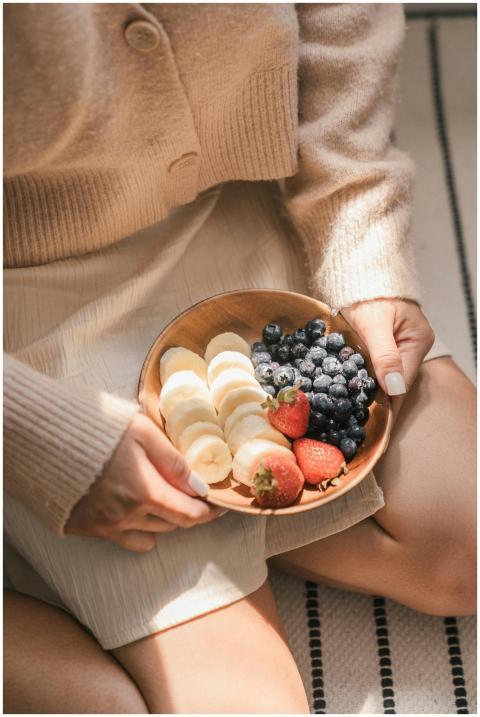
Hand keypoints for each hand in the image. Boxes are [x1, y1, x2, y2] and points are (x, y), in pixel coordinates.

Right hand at [65, 414, 224, 552]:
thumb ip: (173, 460)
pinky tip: (131, 504)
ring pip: (149, 535)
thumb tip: (200, 485)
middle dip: (186, 512)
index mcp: (143, 492)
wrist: (44, 437)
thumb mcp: (142, 432)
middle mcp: (126, 516)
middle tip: (190, 495)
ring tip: (158, 496)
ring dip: (161, 520)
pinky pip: (123, 538)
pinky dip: (135, 527)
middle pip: (171, 526)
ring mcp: (104, 526)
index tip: (219, 506)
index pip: (188, 515)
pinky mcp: (86, 529)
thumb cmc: (96, 428)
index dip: (209, 513)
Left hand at [341, 298, 434, 418]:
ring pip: (384, 375)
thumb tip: (394, 389)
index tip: (372, 424)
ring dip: (368, 390)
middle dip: (376, 401)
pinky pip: (375, 365)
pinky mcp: (383, 341)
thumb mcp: (374, 324)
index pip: (402, 384)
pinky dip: (363, 377)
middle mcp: (412, 346)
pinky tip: (350, 390)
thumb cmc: (368, 290)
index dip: (386, 404)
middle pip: (394, 383)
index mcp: (417, 342)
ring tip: (352, 413)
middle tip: (356, 423)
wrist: (358, 268)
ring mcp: (398, 344)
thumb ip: (384, 355)